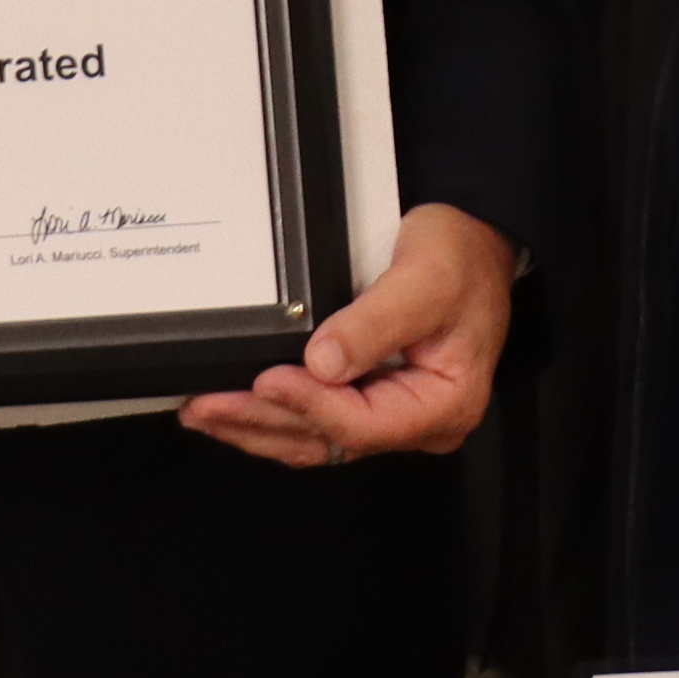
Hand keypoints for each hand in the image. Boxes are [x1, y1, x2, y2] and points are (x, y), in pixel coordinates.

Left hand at [178, 202, 513, 466]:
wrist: (473, 239)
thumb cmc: (462, 257)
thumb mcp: (426, 280)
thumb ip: (376, 323)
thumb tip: (323, 361)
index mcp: (444, 404)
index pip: (363, 423)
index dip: (309, 405)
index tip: (265, 382)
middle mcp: (418, 422)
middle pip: (329, 437)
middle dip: (263, 422)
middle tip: (208, 405)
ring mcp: (391, 414)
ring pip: (315, 438)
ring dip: (257, 426)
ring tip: (205, 412)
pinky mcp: (369, 400)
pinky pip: (316, 421)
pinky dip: (274, 415)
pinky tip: (237, 408)